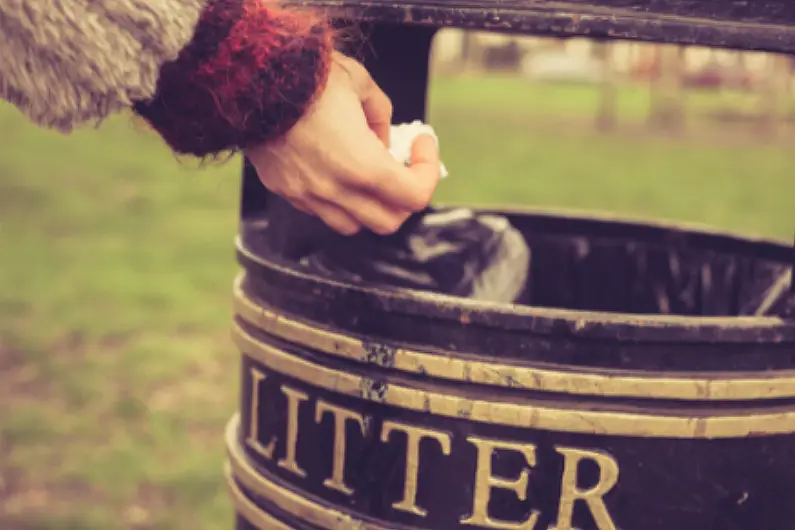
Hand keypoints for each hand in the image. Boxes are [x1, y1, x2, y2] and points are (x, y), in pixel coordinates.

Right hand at [245, 52, 440, 234]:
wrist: (247, 79)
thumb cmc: (307, 75)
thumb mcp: (359, 81)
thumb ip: (381, 114)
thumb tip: (384, 138)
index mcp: (363, 166)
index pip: (415, 197)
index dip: (429, 171)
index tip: (421, 143)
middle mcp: (336, 191)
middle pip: (388, 221)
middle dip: (403, 197)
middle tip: (402, 166)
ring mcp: (307, 196)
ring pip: (353, 225)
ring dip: (370, 205)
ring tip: (369, 174)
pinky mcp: (286, 191)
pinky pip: (322, 211)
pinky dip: (339, 200)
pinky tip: (336, 169)